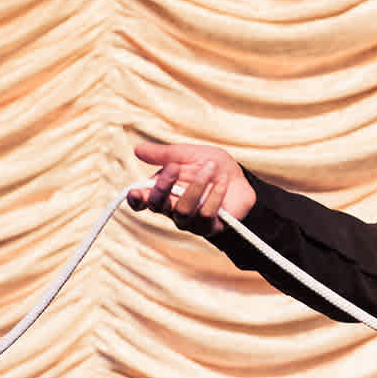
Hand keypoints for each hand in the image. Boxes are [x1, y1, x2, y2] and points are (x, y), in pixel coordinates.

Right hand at [128, 142, 255, 235]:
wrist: (240, 179)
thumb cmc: (211, 167)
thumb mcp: (189, 154)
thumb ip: (165, 154)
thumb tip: (137, 149)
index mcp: (162, 191)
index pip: (141, 201)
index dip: (136, 199)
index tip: (135, 192)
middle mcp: (171, 209)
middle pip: (157, 206)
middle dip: (163, 186)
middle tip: (173, 167)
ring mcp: (189, 221)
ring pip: (182, 210)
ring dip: (196, 186)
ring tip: (210, 167)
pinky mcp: (208, 227)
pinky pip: (205, 214)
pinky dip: (214, 195)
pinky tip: (222, 182)